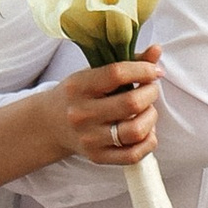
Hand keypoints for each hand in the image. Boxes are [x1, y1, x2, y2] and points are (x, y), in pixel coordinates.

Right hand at [43, 48, 161, 169]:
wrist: (50, 124)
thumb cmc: (78, 95)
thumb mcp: (93, 73)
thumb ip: (127, 62)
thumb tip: (157, 50)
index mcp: (79, 87)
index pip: (116, 74)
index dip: (143, 70)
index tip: (154, 71)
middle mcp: (82, 114)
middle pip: (131, 104)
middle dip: (151, 93)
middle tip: (151, 89)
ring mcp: (90, 138)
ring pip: (135, 130)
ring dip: (151, 117)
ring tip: (147, 110)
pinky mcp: (98, 157)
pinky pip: (134, 154)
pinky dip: (149, 141)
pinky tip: (146, 131)